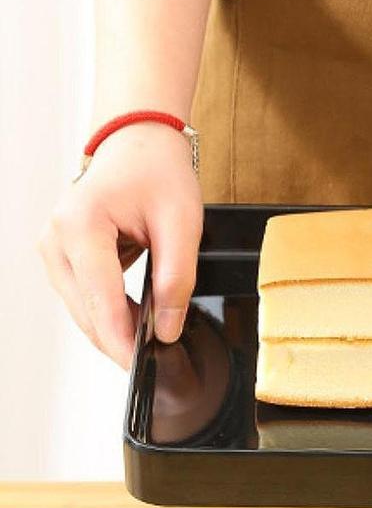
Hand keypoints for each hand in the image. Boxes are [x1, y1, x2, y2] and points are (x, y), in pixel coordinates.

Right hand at [37, 122, 202, 369]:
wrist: (139, 143)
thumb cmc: (158, 171)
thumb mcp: (182, 222)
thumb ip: (176, 277)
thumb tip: (169, 328)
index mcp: (81, 225)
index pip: (100, 298)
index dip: (121, 337)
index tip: (140, 364)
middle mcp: (55, 239)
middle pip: (85, 309)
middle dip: (117, 339)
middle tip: (153, 361)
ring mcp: (52, 248)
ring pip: (81, 308)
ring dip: (113, 326)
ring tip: (150, 338)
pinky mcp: (60, 255)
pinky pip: (84, 295)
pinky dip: (109, 309)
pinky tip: (137, 317)